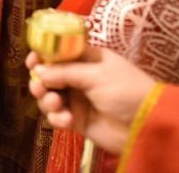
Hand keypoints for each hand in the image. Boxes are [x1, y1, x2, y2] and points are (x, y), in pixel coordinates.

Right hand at [26, 46, 154, 154]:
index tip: (33, 61)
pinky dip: (56, 118)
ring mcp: (78, 99)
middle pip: (49, 76)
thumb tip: (37, 70)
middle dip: (40, 81)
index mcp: (88, 59)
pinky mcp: (77, 120)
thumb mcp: (96, 75)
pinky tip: (66, 121)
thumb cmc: (125, 90)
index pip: (59, 53)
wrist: (146, 126)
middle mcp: (80, 77)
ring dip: (47, 100)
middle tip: (39, 87)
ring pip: (50, 97)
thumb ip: (64, 72)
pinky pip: (57, 117)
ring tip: (56, 104)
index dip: (44, 56)